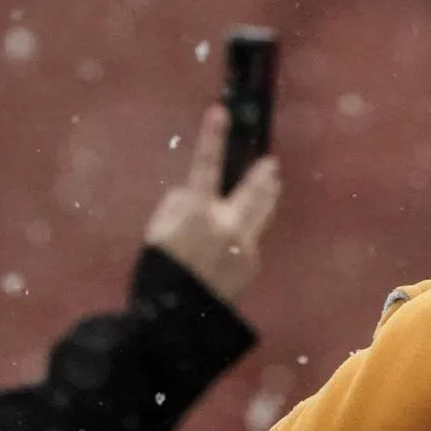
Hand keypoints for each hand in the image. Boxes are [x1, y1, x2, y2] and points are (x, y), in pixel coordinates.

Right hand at [145, 105, 281, 301]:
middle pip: (252, 190)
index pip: (204, 165)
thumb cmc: (158, 273)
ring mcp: (244, 245)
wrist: (177, 319)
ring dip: (267, 196)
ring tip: (274, 182)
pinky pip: (250, 241)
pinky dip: (246, 235)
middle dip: (261, 174)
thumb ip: (177, 206)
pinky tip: (238, 240)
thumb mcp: (156, 233)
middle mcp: (227, 225)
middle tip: (271, 163)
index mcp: (198, 212)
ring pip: (261, 213)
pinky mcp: (250, 265)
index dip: (211, 137)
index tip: (219, 112)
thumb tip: (192, 196)